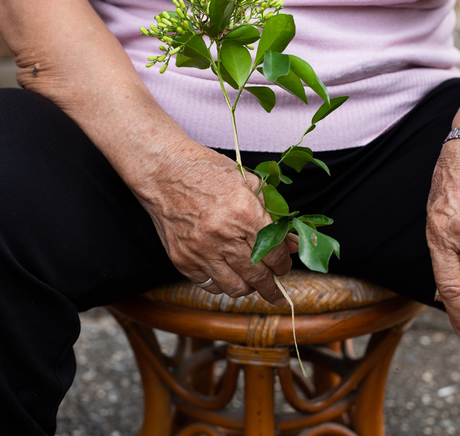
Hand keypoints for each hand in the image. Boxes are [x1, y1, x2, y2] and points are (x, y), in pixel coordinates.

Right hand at [134, 139, 293, 304]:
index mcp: (245, 213)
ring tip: (250, 280)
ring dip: (247, 287)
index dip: (284, 264)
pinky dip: (220, 282)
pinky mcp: (182, 259)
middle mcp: (223, 236)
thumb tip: (295, 243)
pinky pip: (208, 285)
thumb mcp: (249, 184)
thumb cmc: (208, 172)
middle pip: (258, 277)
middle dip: (271, 286)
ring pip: (235, 288)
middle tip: (274, 289)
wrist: (164, 171)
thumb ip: (275, 215)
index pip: (275, 255)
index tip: (283, 266)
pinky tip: (224, 271)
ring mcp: (200, 251)